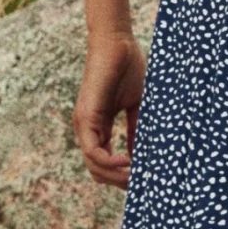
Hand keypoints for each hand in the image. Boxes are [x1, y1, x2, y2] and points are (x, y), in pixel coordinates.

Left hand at [73, 33, 146, 187]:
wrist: (117, 42)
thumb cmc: (129, 69)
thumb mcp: (136, 107)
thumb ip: (136, 131)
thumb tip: (142, 157)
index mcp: (98, 127)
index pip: (104, 163)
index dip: (122, 176)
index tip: (142, 182)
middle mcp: (87, 129)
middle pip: (97, 171)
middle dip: (120, 182)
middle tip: (142, 185)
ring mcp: (84, 124)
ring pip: (94, 166)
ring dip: (116, 177)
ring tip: (137, 178)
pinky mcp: (87, 116)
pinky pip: (94, 151)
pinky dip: (110, 163)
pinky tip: (129, 163)